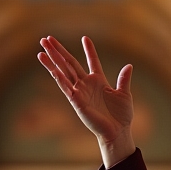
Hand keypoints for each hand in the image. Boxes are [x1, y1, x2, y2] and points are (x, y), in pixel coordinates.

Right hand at [38, 36, 135, 166]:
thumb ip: (124, 79)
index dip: (89, 50)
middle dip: (58, 51)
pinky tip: (52, 68)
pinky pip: (66, 88)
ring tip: (41, 50)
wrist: (117, 131)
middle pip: (70, 63)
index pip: (92, 61)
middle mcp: (86, 84)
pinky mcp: (76, 102)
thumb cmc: (121, 116)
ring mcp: (80, 92)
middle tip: (46, 39)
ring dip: (52, 61)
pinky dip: (59, 78)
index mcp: (99, 80)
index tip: (85, 38)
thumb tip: (129, 65)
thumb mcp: (124, 94)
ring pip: (63, 72)